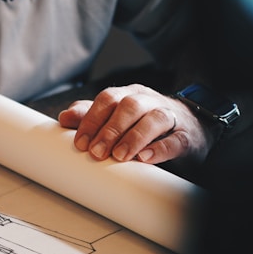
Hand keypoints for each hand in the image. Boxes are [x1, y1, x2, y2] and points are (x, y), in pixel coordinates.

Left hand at [57, 84, 213, 164]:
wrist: (188, 128)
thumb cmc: (144, 123)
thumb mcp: (116, 117)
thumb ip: (91, 116)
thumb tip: (63, 118)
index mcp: (129, 95)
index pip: (108, 99)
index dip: (92, 120)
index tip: (80, 143)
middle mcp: (149, 101)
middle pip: (129, 106)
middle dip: (110, 130)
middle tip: (96, 152)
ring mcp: (170, 117)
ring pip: (153, 118)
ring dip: (133, 137)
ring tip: (119, 156)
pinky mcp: (185, 136)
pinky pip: (175, 139)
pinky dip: (159, 148)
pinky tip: (145, 158)